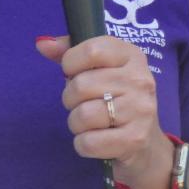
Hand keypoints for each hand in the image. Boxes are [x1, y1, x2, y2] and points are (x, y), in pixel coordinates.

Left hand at [36, 34, 174, 188]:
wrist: (145, 142)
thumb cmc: (115, 98)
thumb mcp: (98, 68)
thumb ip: (69, 53)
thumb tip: (42, 44)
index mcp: (131, 55)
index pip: (91, 50)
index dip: (71, 63)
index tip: (73, 73)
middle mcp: (140, 80)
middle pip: (81, 85)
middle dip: (70, 98)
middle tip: (82, 103)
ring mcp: (141, 110)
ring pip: (83, 115)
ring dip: (75, 122)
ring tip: (88, 122)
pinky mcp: (136, 139)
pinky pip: (89, 142)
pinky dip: (83, 144)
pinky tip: (94, 140)